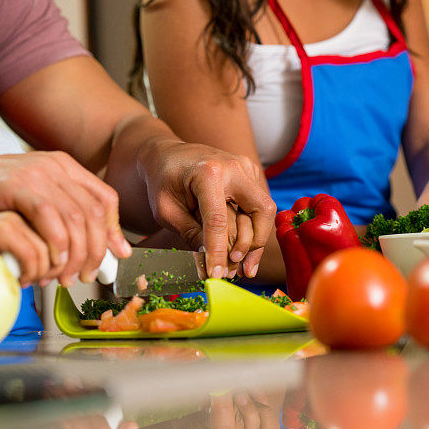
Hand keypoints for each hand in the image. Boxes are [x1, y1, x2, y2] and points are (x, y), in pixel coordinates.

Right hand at [0, 152, 131, 286]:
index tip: (115, 257)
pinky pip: (49, 217)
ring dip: (75, 255)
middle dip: (94, 251)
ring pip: (76, 218)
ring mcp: (35, 172)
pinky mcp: (15, 184)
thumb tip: (114, 248)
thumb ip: (67, 218)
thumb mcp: (35, 204)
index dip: (113, 231)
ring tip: (64, 277)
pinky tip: (49, 264)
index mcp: (63, 166)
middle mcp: (54, 165)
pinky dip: (55, 245)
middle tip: (85, 276)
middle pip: (93, 213)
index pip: (105, 199)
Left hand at [138, 142, 275, 279]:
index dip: (218, 250)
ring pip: (264, 211)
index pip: (218, 219)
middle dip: (253, 245)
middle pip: (260, 210)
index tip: (216, 274)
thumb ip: (189, 234)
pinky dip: (254, 229)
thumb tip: (209, 260)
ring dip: (256, 241)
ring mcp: (247, 168)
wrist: (168, 154)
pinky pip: (259, 207)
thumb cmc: (163, 181)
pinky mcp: (251, 174)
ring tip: (243, 267)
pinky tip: (243, 249)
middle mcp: (234, 167)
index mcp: (208, 172)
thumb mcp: (166, 210)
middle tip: (239, 271)